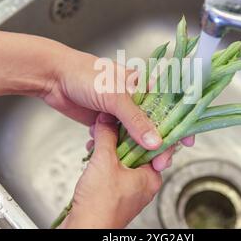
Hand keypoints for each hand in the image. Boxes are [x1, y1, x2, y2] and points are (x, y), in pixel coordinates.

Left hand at [43, 48, 193, 169]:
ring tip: (140, 165)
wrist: (54, 78)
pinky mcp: (107, 124)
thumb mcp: (115, 95)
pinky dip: (118, 150)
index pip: (169, 106)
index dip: (179, 124)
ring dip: (138, 151)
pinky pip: (118, 141)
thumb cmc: (85, 75)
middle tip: (161, 162)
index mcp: (143, 86)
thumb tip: (155, 141)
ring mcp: (121, 114)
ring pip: (136, 136)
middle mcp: (135, 100)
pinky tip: (114, 157)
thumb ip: (135, 119)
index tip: (185, 142)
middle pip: (155, 126)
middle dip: (160, 145)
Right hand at [61, 113, 161, 227]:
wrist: (84, 230)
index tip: (133, 116)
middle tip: (109, 126)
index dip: (142, 128)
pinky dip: (104, 162)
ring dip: (109, 149)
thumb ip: (107, 136)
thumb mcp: (104, 161)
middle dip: (119, 138)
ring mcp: (130, 191)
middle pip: (137, 150)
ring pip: (123, 160)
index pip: (155, 145)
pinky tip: (93, 155)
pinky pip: (114, 171)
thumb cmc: (100, 206)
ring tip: (97, 139)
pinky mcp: (116, 195)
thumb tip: (106, 120)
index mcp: (151, 177)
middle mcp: (144, 184)